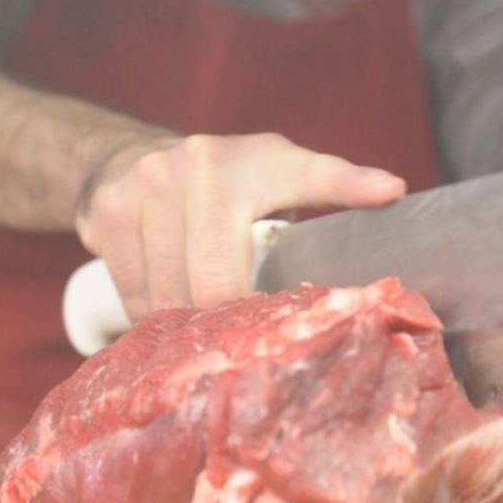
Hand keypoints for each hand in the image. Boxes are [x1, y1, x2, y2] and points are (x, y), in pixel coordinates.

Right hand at [75, 133, 405, 319]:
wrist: (125, 157)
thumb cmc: (220, 183)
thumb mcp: (276, 176)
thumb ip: (330, 190)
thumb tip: (392, 198)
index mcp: (263, 160)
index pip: (313, 174)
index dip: (350, 184)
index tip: (387, 192)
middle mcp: (206, 165)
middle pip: (219, 280)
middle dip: (228, 321)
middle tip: (240, 345)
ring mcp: (151, 185)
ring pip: (170, 295)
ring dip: (186, 327)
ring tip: (202, 337)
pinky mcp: (110, 210)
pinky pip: (134, 293)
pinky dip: (149, 319)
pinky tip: (163, 317)